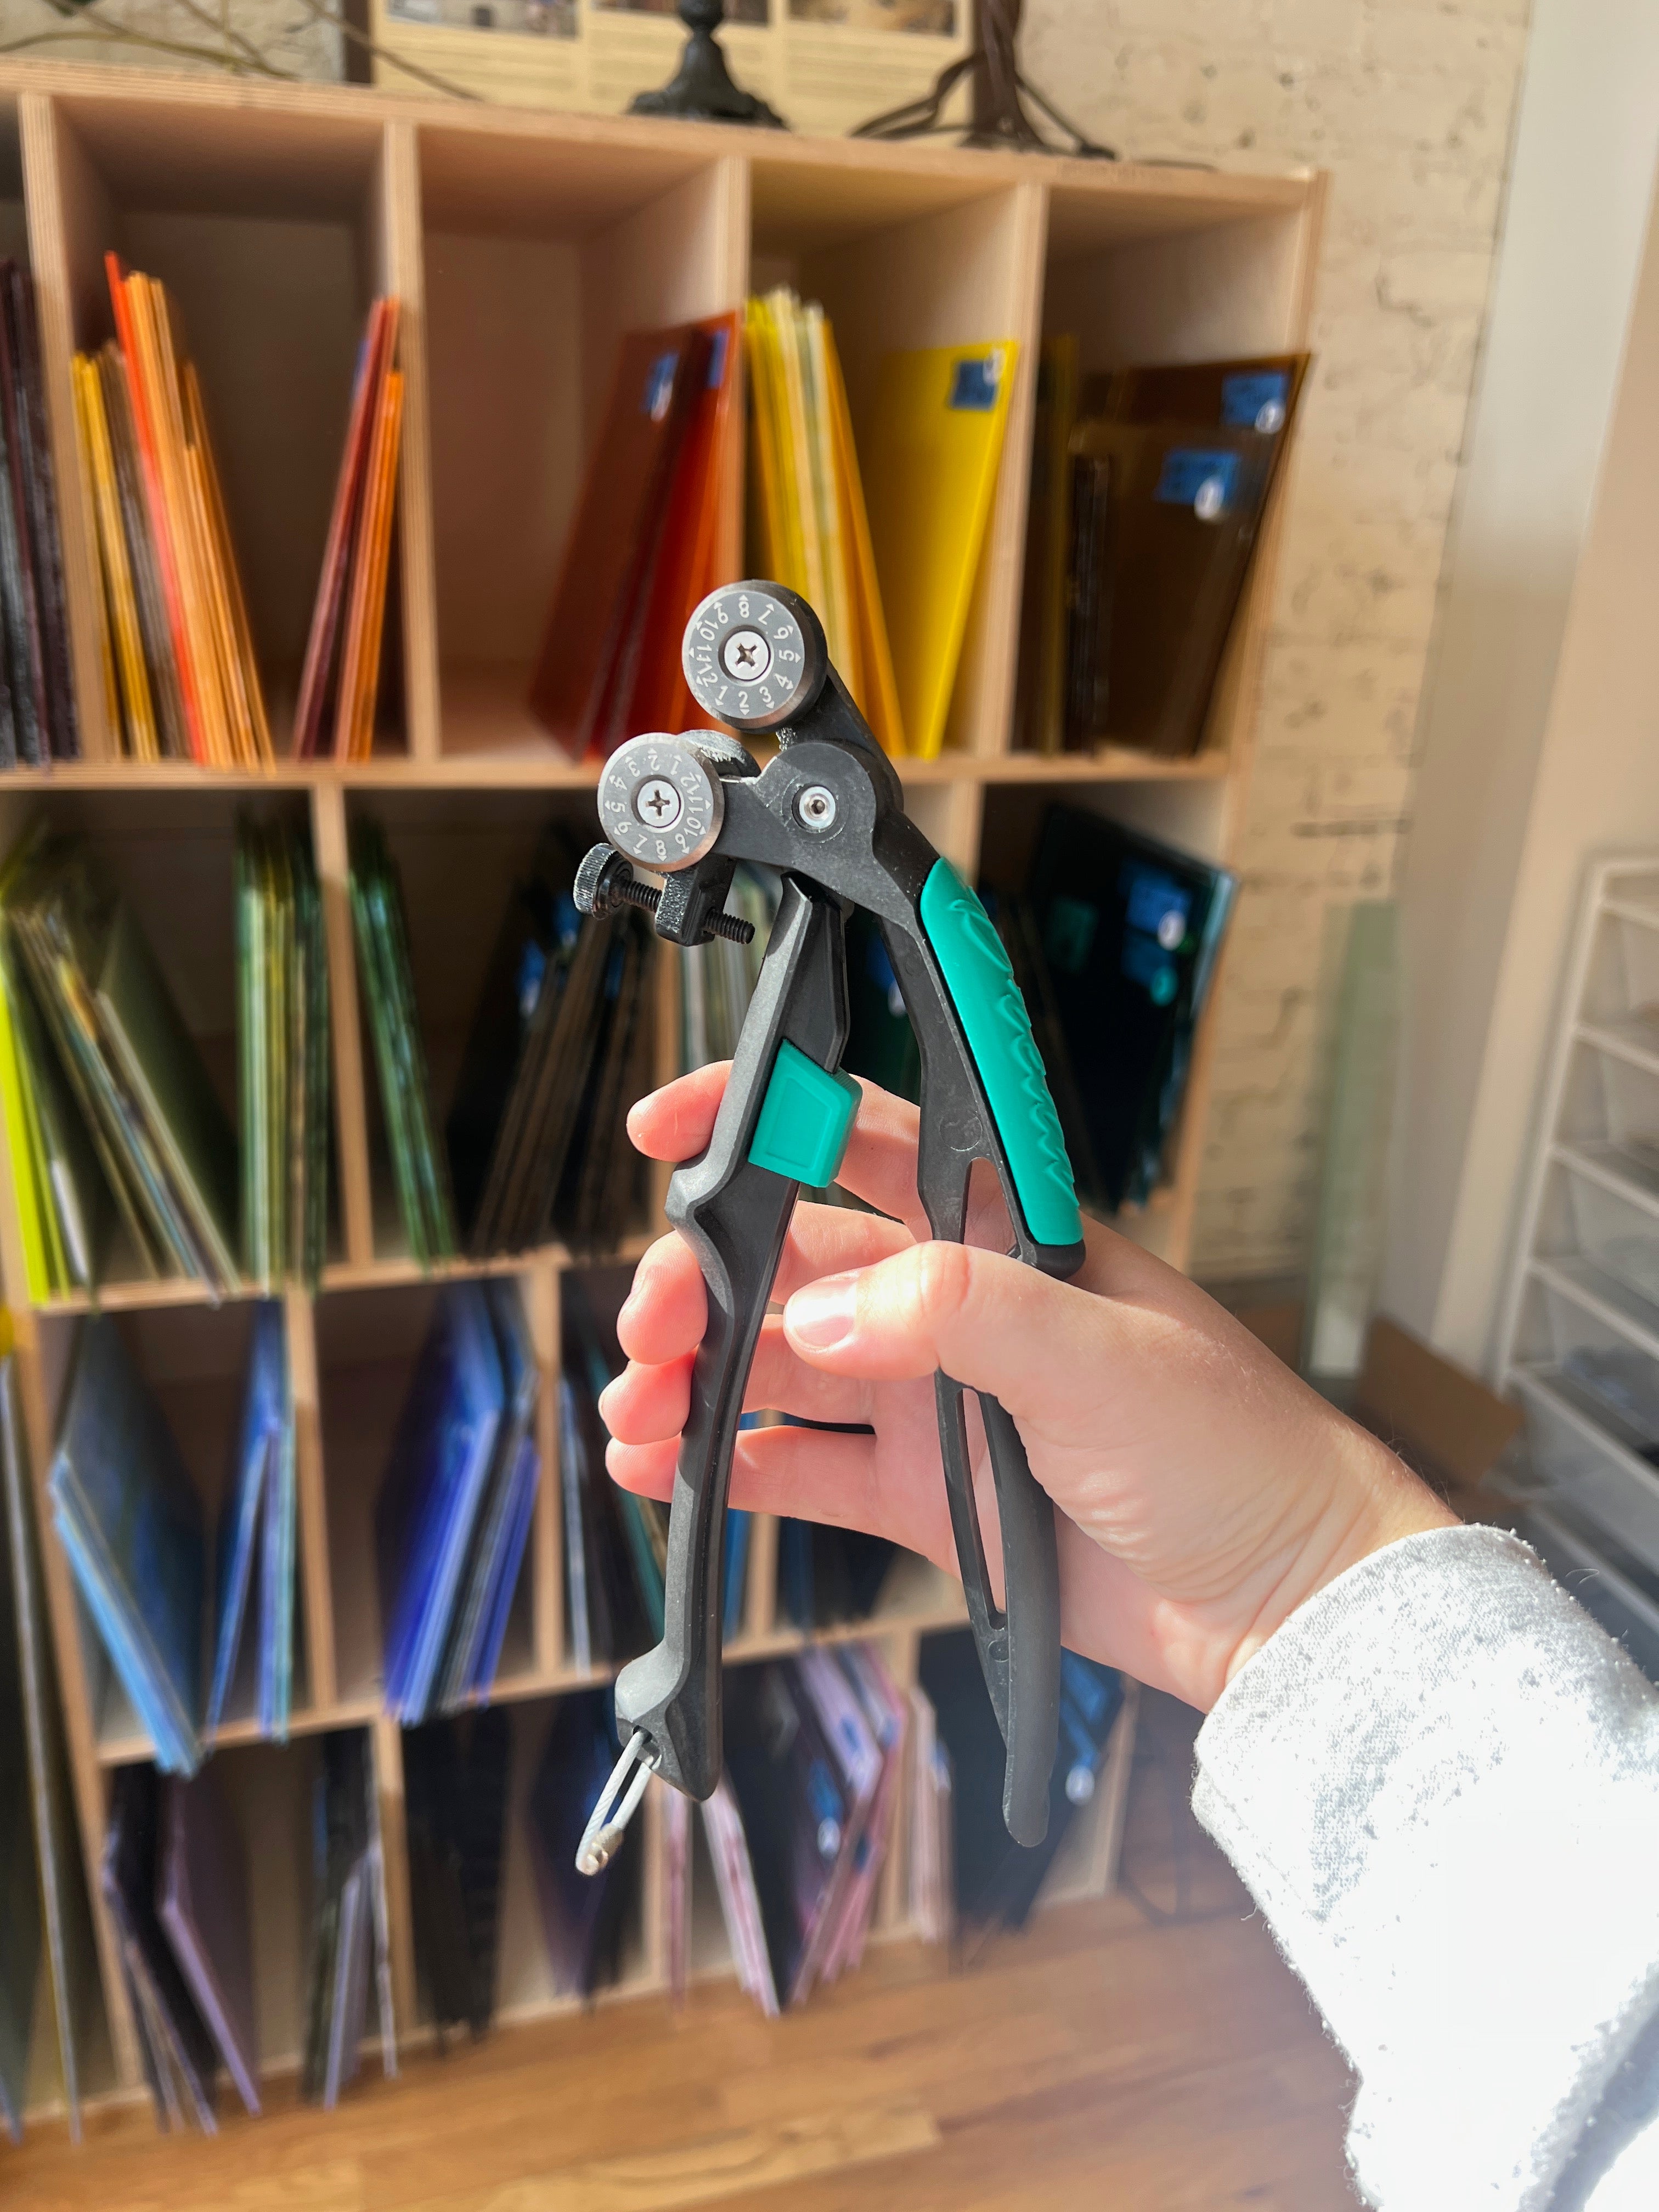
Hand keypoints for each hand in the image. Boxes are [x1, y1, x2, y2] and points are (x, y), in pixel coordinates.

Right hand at [599, 1066, 1453, 1710]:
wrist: (1280, 1600)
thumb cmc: (1230, 1452)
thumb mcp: (1102, 1357)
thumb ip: (959, 1313)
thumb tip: (820, 1306)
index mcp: (1002, 1232)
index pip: (861, 1138)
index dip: (758, 1117)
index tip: (667, 1129)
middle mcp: (954, 1303)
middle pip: (792, 1263)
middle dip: (704, 1284)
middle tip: (650, 1332)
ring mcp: (933, 1401)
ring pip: (779, 1366)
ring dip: (697, 1379)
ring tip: (636, 1416)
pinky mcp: (922, 1496)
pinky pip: (799, 1467)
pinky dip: (726, 1466)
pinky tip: (667, 1471)